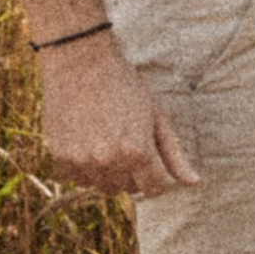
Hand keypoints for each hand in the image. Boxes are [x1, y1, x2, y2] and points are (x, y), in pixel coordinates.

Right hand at [41, 36, 200, 197]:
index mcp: (137, 152)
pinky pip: (80, 179)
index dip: (157, 175)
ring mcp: (83, 162)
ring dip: (110, 172)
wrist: (82, 64)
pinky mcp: (61, 159)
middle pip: (129, 189)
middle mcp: (109, 162)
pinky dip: (87, 168)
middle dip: (134, 171)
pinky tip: (89, 141)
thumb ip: (174, 154)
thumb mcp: (157, 116)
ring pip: (104, 187)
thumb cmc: (126, 87)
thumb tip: (193, 183)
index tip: (153, 159)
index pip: (155, 189)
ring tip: (109, 140)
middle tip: (128, 140)